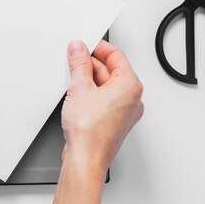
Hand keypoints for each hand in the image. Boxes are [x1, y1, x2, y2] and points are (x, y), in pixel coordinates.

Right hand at [61, 40, 143, 176]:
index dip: (98, 47)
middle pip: (112, 70)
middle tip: (74, 58)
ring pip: (106, 86)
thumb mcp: (80, 87)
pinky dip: (91, 94)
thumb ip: (79, 64)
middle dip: (91, 64)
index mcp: (131, 86)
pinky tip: (76, 95)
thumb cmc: (90, 132)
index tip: (84, 44)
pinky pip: (103, 100)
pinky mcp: (113, 122)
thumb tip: (79, 50)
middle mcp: (132, 99)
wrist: (85, 159)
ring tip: (72, 78)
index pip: (116, 55)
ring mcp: (124, 112)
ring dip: (89, 79)